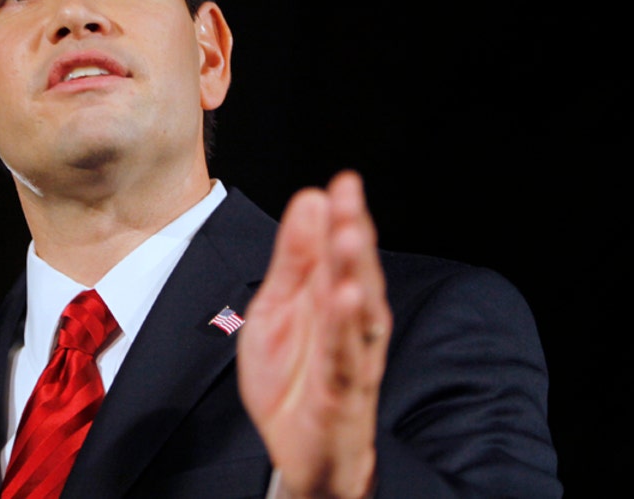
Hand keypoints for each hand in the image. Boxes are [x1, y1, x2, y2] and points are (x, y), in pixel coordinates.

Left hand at [237, 170, 391, 498]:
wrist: (295, 450)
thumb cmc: (292, 377)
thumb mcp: (276, 307)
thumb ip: (294, 258)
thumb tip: (311, 200)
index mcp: (331, 297)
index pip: (340, 250)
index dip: (343, 216)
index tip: (343, 182)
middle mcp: (350, 323)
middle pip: (353, 272)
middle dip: (351, 232)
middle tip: (348, 195)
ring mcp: (351, 357)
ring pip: (357, 310)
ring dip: (355, 271)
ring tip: (350, 234)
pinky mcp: (343, 393)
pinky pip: (346, 357)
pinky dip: (347, 327)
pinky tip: (347, 298)